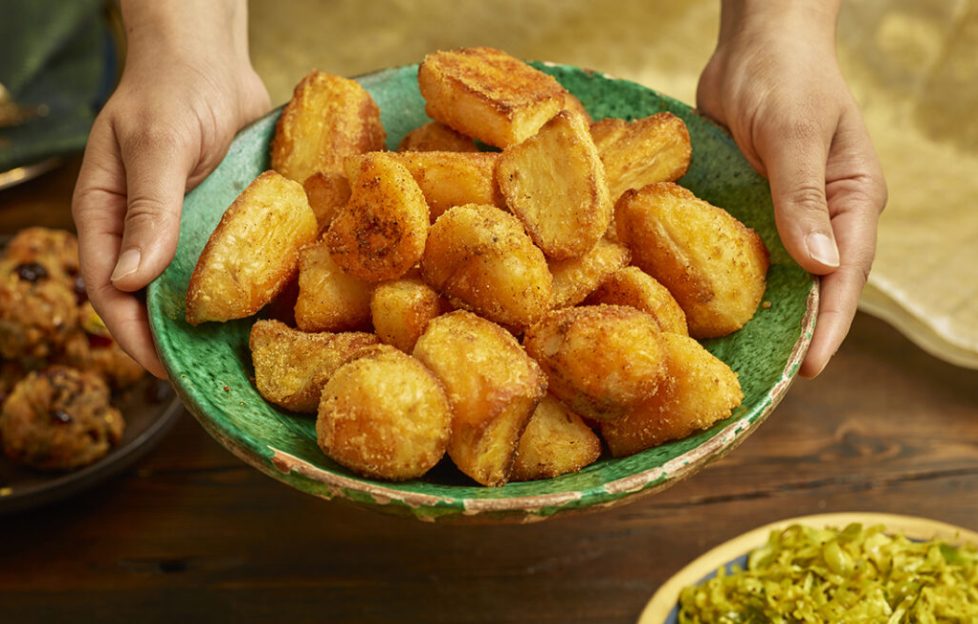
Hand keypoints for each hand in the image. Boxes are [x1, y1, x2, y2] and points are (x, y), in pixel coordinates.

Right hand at [72, 1, 268, 377]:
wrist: (211, 58)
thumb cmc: (172, 90)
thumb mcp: (156, 145)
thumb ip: (147, 209)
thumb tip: (134, 280)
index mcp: (106, 216)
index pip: (111, 290)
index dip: (133, 335)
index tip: (166, 369)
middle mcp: (141, 229)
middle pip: (149, 300)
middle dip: (171, 340)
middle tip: (208, 377)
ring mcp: (181, 226)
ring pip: (187, 287)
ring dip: (206, 322)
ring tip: (238, 358)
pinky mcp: (217, 219)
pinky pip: (224, 262)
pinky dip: (237, 287)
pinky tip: (264, 311)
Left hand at [696, 1, 885, 376]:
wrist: (753, 43)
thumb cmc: (785, 78)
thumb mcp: (795, 133)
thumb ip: (802, 197)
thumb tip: (821, 267)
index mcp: (852, 202)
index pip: (845, 276)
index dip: (828, 326)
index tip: (807, 370)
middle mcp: (822, 216)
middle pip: (812, 287)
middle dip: (792, 333)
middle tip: (763, 381)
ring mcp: (784, 213)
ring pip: (775, 275)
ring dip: (757, 313)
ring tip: (730, 359)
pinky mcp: (748, 206)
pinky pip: (740, 252)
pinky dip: (727, 280)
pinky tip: (701, 309)